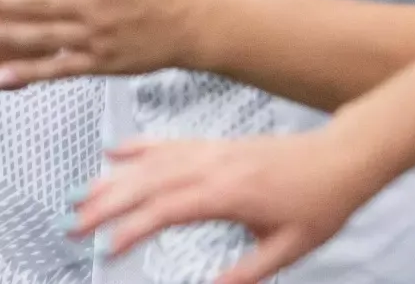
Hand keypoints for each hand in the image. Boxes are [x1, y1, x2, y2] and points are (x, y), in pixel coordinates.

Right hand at [71, 131, 377, 283]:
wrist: (341, 158)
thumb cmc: (319, 200)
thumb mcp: (289, 248)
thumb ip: (248, 272)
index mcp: (225, 194)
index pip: (163, 211)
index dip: (131, 230)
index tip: (109, 249)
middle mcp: (209, 167)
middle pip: (143, 184)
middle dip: (103, 204)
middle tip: (73, 223)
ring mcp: (207, 152)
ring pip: (146, 163)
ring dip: (110, 178)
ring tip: (80, 196)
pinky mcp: (210, 145)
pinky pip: (165, 143)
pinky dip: (136, 147)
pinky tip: (114, 153)